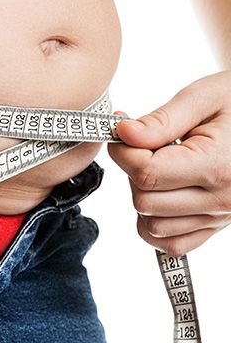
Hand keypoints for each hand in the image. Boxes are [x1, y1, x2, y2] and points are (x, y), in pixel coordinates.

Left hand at [110, 71, 230, 255]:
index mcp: (219, 165)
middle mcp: (223, 199)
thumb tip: (123, 134)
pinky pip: (172, 245)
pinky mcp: (216, 228)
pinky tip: (162, 195)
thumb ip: (161, 120)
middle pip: (145, 201)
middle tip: (145, 149)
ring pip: (152, 226)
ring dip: (143, 198)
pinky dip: (156, 225)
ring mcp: (220, 218)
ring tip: (159, 169)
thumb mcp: (204, 97)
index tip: (122, 135)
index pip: (147, 174)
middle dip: (133, 173)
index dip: (124, 153)